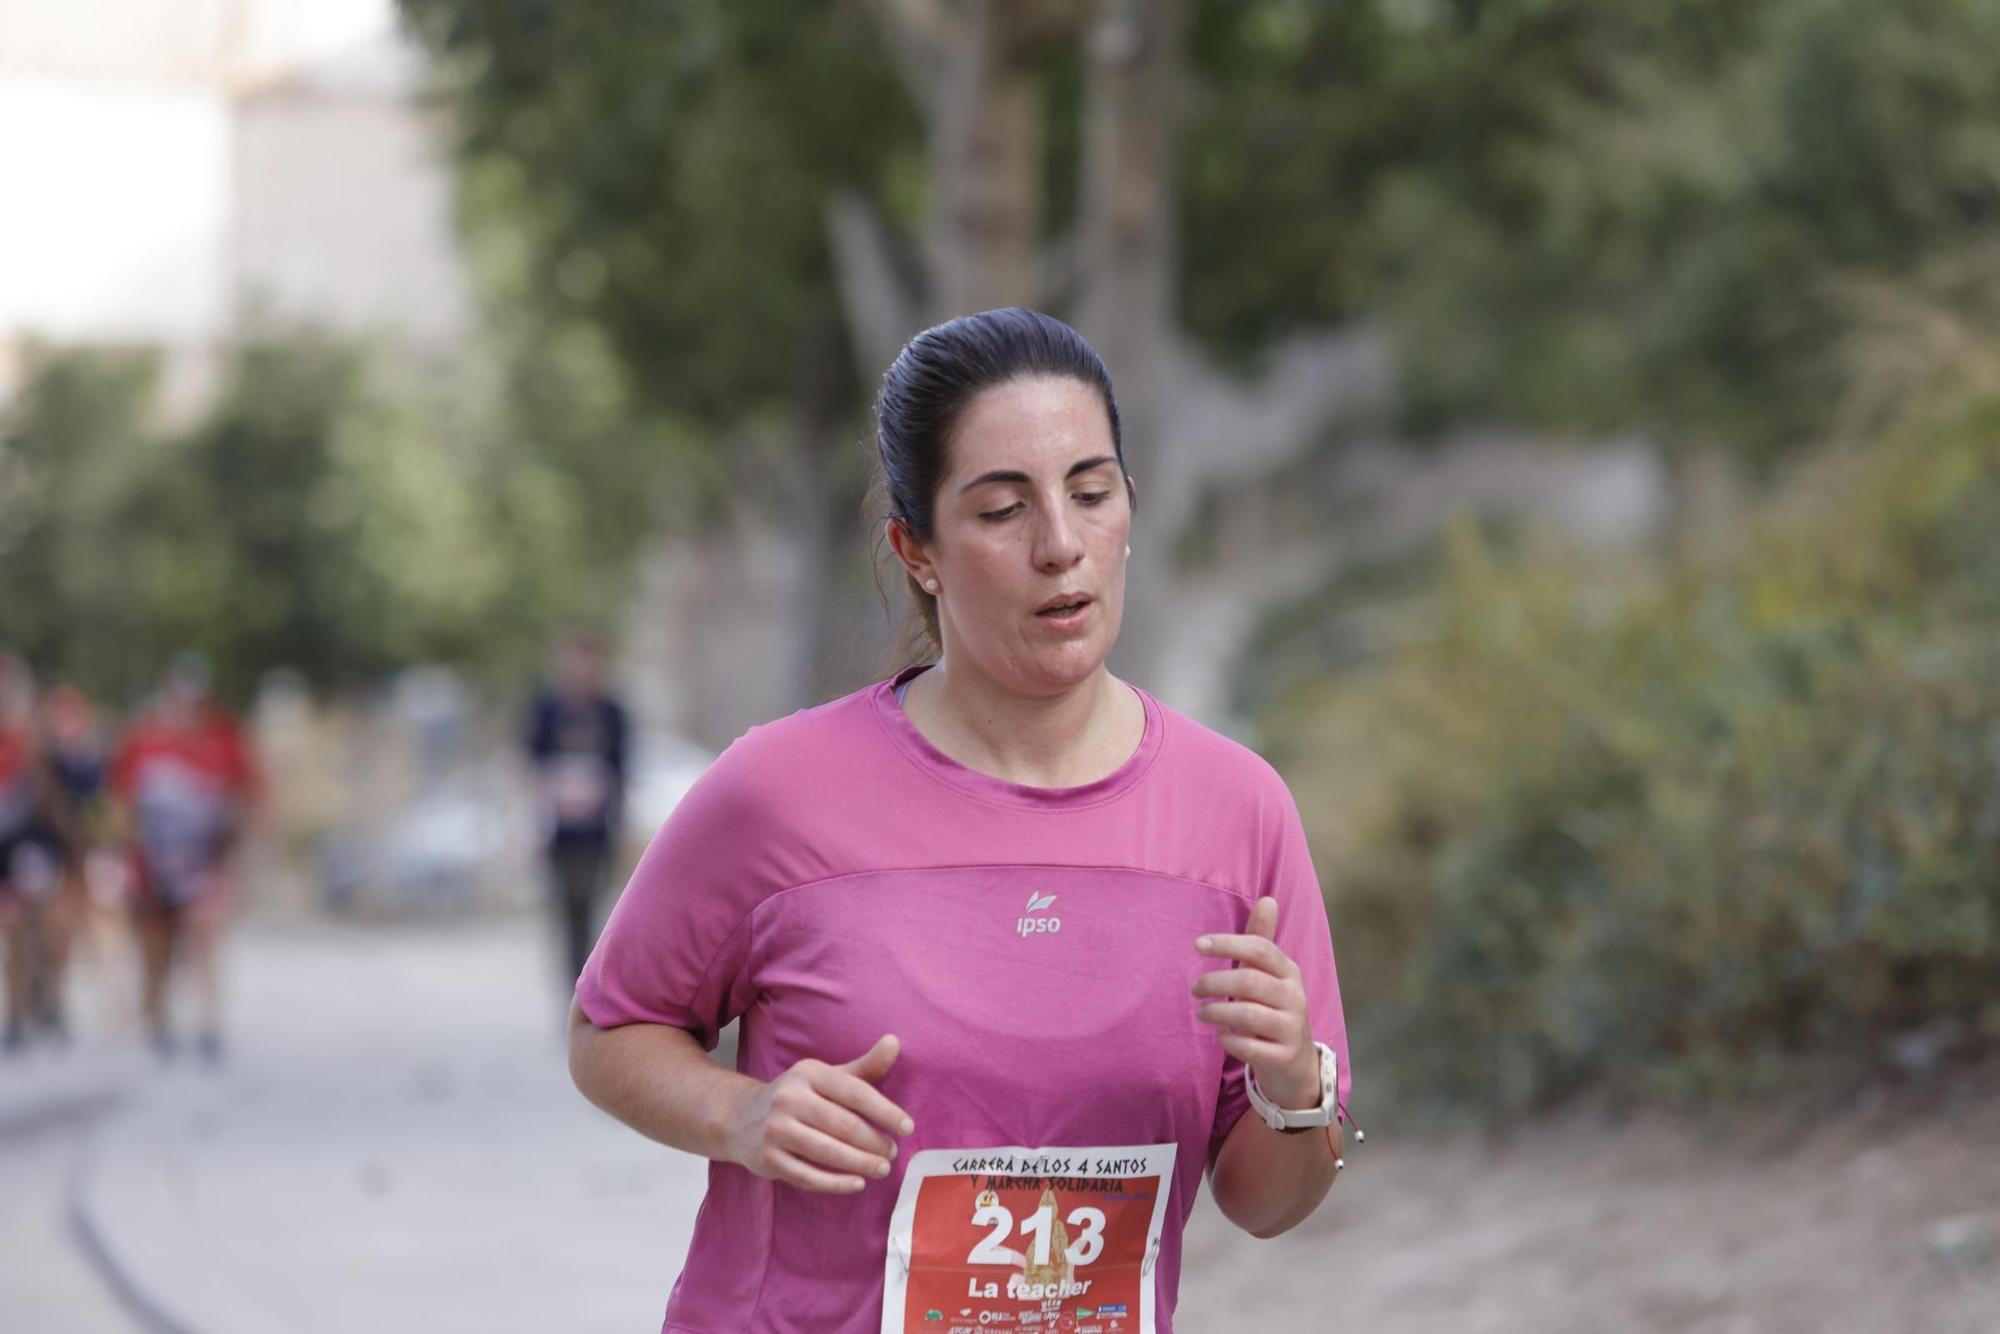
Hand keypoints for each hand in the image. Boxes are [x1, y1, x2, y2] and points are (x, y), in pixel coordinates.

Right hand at [724, 1034, 916, 1193]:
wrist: (741, 1117)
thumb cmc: (799, 1097)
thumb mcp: (828, 1077)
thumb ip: (864, 1067)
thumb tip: (895, 1042)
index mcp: (809, 1073)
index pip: (855, 1091)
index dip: (885, 1111)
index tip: (908, 1128)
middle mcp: (789, 1098)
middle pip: (843, 1125)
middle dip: (874, 1142)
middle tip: (892, 1153)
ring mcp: (776, 1130)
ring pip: (827, 1152)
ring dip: (860, 1164)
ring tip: (882, 1169)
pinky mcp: (768, 1159)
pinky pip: (808, 1176)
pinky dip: (835, 1184)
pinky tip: (857, 1184)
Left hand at [1192, 896, 1319, 1109]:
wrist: (1295, 1062)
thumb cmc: (1272, 1008)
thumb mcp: (1269, 974)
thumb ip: (1261, 939)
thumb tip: (1267, 899)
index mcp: (1289, 971)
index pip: (1260, 948)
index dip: (1228, 943)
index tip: (1198, 945)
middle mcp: (1295, 997)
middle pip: (1249, 981)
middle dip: (1214, 982)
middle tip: (1193, 989)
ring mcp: (1292, 1028)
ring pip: (1249, 1014)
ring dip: (1216, 1012)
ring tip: (1201, 1013)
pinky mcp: (1284, 1056)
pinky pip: (1250, 1047)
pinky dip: (1229, 1040)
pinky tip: (1221, 1037)